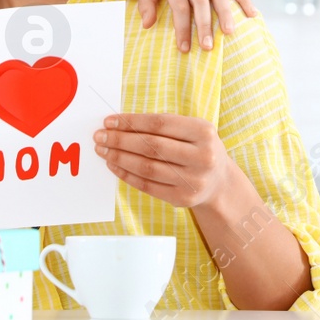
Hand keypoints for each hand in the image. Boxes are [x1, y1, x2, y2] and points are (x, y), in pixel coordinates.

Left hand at [94, 113, 235, 208]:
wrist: (219, 182)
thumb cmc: (198, 148)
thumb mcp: (192, 130)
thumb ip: (163, 125)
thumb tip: (121, 123)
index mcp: (203, 132)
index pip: (160, 123)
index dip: (132, 122)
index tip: (110, 121)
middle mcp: (202, 156)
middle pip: (152, 146)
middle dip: (121, 140)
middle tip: (100, 136)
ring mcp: (193, 180)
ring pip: (147, 167)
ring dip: (120, 158)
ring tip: (103, 150)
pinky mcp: (182, 198)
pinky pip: (148, 185)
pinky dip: (127, 175)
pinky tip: (114, 166)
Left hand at [137, 0, 258, 52]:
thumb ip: (146, 2)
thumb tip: (148, 25)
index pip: (180, 6)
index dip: (183, 28)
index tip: (184, 48)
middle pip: (200, 2)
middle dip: (205, 25)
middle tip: (208, 46)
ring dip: (225, 13)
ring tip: (229, 32)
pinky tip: (252, 13)